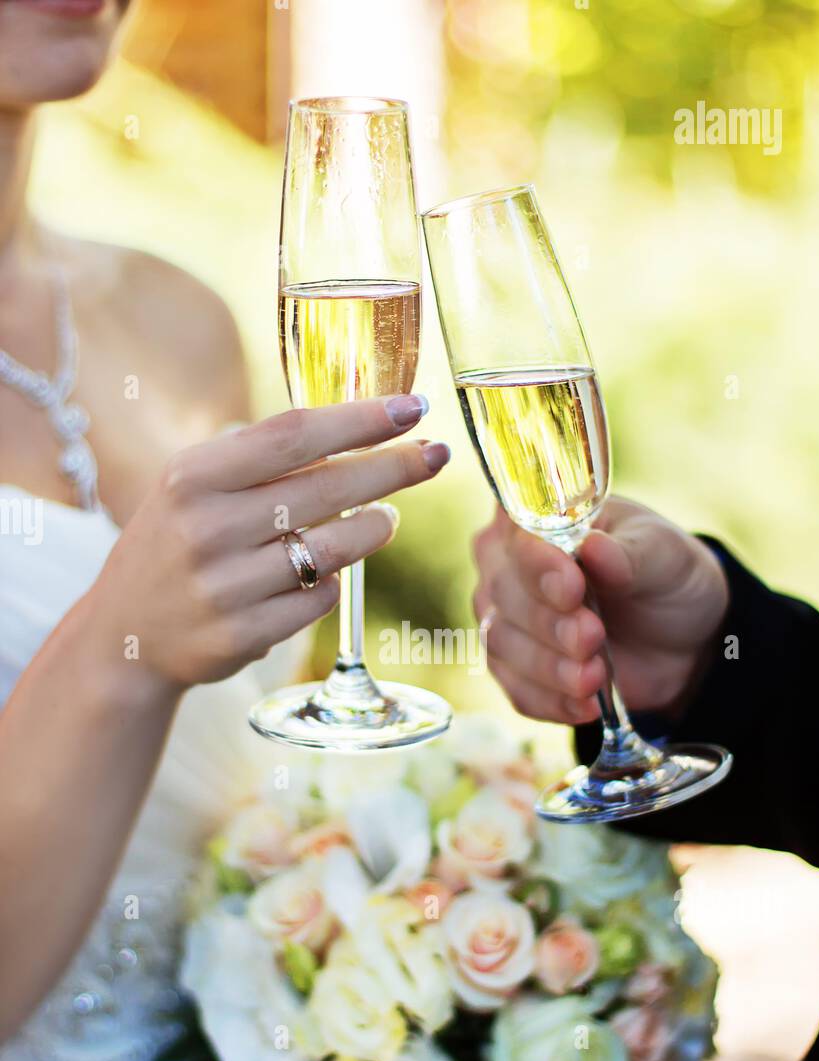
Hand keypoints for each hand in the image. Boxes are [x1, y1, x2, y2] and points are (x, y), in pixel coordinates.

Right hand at [90, 394, 448, 693]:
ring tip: (387, 518)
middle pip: (326, 488)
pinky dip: (332, 583)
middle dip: (393, 468)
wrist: (126, 634)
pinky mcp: (243, 636)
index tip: (413, 408)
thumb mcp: (194, 486)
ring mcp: (225, 587)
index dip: (361, 419)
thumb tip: (362, 429)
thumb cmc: (177, 542)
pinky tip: (324, 573)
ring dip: (373, 529)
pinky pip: (319, 601)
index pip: (294, 435)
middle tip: (434, 457)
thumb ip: (261, 459)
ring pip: (333, 549)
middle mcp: (206, 529)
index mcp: (193, 477)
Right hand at [473, 497, 729, 725]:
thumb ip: (630, 553)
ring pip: (504, 645)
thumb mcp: (664, 555)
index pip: (517, 535)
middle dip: (549, 622)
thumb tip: (594, 549)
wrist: (685, 638)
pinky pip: (520, 691)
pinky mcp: (518, 671)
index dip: (538, 564)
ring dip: (552, 666)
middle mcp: (509, 565)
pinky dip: (554, 701)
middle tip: (593, 635)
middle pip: (503, 593)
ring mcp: (507, 619)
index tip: (572, 585)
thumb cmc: (665, 576)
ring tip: (596, 674)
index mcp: (538, 519)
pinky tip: (588, 703)